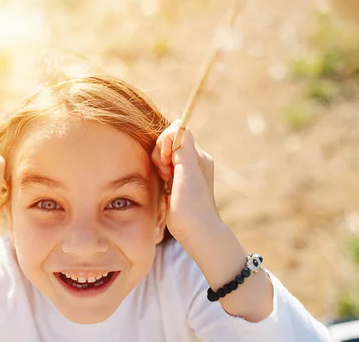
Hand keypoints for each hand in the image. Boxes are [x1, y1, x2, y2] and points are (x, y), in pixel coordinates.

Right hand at [151, 120, 219, 240]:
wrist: (198, 233)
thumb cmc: (192, 205)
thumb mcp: (188, 172)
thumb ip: (183, 147)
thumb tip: (178, 125)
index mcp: (198, 156)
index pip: (177, 131)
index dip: (165, 142)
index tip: (166, 161)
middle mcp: (194, 161)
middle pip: (168, 143)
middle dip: (160, 155)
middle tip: (166, 175)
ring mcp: (187, 172)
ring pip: (165, 156)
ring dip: (159, 166)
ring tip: (165, 182)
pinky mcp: (179, 183)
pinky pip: (165, 168)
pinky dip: (161, 174)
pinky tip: (165, 188)